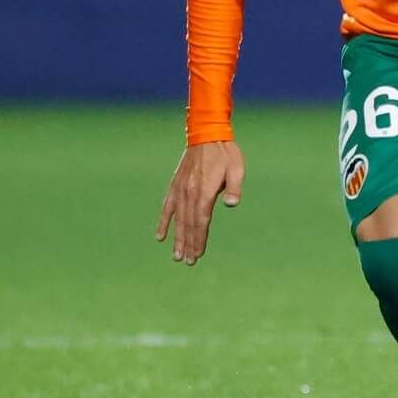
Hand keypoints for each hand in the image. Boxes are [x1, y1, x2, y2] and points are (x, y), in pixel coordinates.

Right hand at [157, 138, 245, 264]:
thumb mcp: (236, 168)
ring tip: (176, 256)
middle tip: (187, 262)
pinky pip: (167, 206)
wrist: (206, 135)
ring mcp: (180, 189)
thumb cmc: (226, 153)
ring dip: (177, 238)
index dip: (199, 238)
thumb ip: (234, 187)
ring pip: (177, 219)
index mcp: (204, 190)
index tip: (198, 254)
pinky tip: (160, 236)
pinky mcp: (175, 185)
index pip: (201, 221)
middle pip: (188, 224)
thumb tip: (231, 204)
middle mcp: (190, 192)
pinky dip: (164, 222)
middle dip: (188, 244)